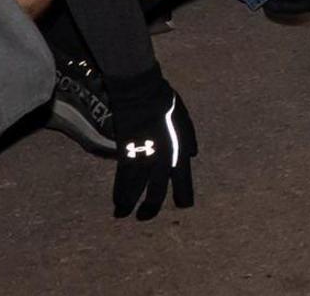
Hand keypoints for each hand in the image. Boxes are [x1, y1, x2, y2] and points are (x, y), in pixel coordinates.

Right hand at [102, 71, 196, 220]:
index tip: (184, 205)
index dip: (184, 194)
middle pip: (159, 190)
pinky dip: (119, 193)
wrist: (141, 93)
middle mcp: (164, 158)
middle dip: (152, 206)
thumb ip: (189, 139)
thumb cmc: (164, 102)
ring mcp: (144, 157)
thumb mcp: (184, 119)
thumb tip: (193, 155)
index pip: (185, 178)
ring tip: (125, 215)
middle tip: (145, 217)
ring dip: (131, 204)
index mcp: (180, 149)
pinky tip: (117, 203)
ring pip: (138, 190)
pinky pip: (123, 180)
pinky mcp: (126, 154)